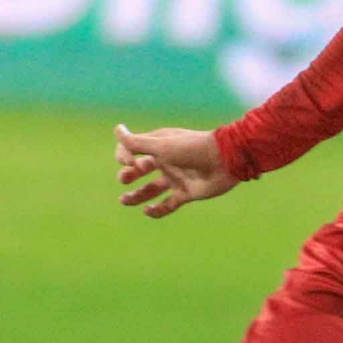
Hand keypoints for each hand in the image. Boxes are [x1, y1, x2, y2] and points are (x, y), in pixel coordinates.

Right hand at [115, 122, 237, 219]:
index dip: (123, 156)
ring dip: (135, 196)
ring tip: (124, 201)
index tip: (130, 162)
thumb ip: (137, 143)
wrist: (226, 161)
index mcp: (159, 146)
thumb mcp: (162, 145)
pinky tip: (147, 211)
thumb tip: (117, 130)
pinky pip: (167, 205)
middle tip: (124, 179)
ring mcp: (176, 178)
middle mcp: (166, 161)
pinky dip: (156, 210)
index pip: (132, 150)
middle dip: (127, 175)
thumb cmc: (192, 149)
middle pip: (139, 170)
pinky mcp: (186, 193)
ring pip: (150, 190)